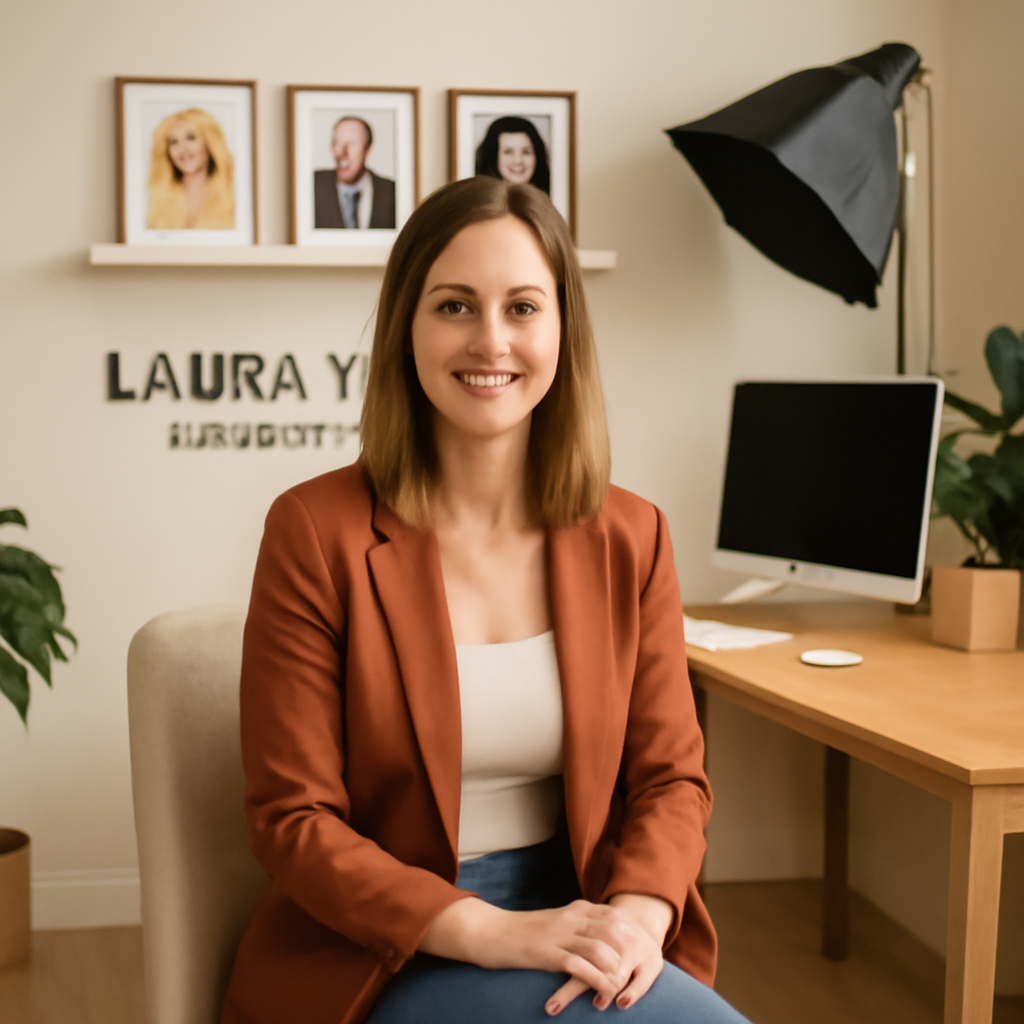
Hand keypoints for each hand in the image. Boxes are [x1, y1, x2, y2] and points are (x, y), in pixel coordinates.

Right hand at [419, 894, 669, 1013]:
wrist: (490, 932)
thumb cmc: (522, 931)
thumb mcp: (554, 923)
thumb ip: (576, 925)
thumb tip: (599, 937)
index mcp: (574, 909)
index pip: (613, 916)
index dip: (632, 934)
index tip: (644, 951)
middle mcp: (571, 918)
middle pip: (613, 931)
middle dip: (630, 952)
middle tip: (640, 971)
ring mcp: (559, 934)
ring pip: (600, 949)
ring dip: (617, 969)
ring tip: (626, 986)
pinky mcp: (548, 953)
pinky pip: (579, 966)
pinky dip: (597, 979)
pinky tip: (605, 992)